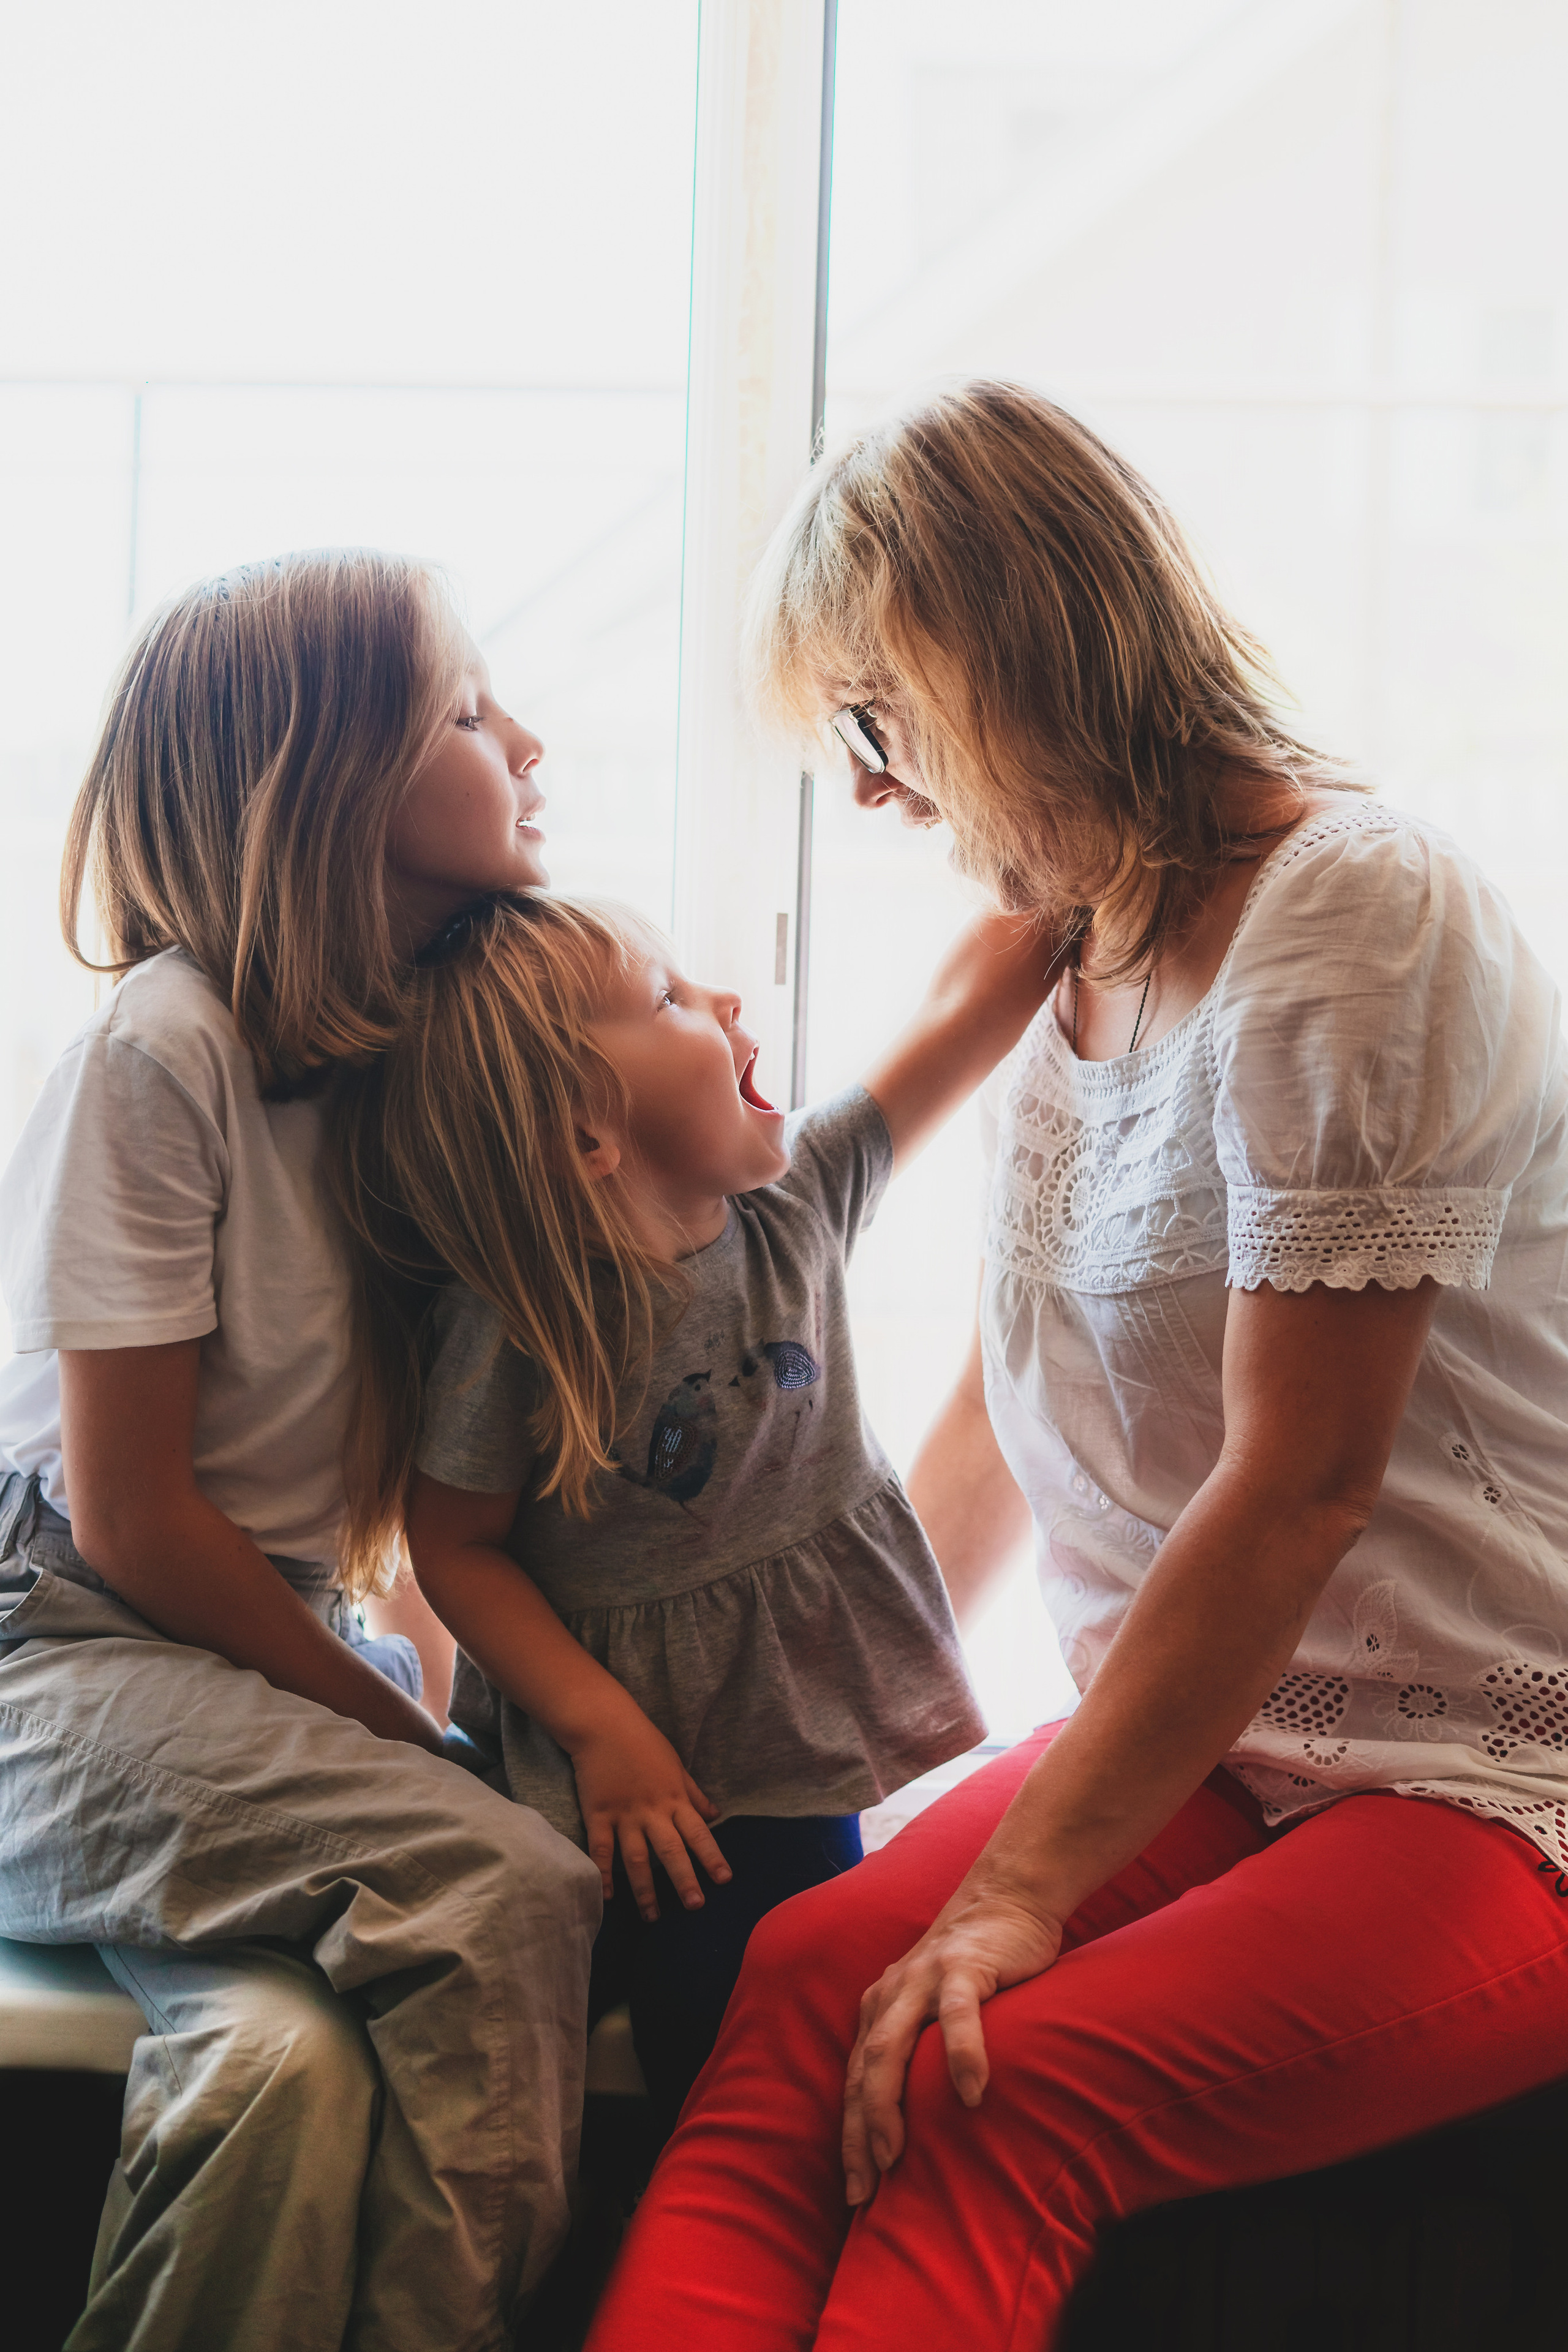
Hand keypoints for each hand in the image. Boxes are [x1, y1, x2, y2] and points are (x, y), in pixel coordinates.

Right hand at [570, 1707, 731, 1919]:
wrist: (603, 1724)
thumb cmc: (643, 1742)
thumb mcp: (676, 1765)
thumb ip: (694, 1793)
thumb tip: (717, 1815)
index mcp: (674, 1798)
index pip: (698, 1832)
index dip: (712, 1856)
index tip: (725, 1880)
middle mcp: (652, 1810)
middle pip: (671, 1851)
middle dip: (683, 1879)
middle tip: (695, 1906)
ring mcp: (624, 1814)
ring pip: (637, 1858)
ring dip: (645, 1889)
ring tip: (652, 1916)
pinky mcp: (598, 1814)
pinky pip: (601, 1850)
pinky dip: (604, 1874)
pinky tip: (608, 1896)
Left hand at [841, 1874, 1062, 2206]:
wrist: (1005, 1897)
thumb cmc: (973, 1965)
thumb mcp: (932, 2005)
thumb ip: (920, 2047)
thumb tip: (918, 2119)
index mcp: (881, 2008)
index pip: (856, 2081)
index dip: (851, 2137)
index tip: (855, 2191)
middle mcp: (892, 1995)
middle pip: (864, 2071)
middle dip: (858, 2133)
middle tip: (864, 2188)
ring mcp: (925, 1979)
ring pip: (891, 2046)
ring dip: (888, 2104)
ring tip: (893, 2154)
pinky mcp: (963, 1967)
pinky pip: (957, 2014)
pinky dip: (960, 2055)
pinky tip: (971, 2094)